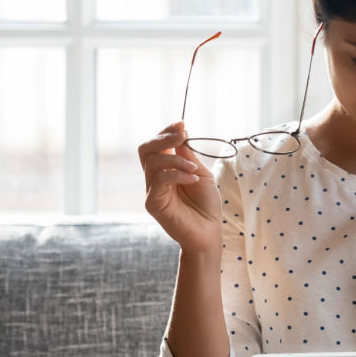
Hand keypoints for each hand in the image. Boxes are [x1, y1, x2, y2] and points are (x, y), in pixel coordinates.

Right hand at [138, 120, 222, 249]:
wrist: (209, 232)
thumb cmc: (206, 205)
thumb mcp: (201, 174)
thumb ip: (188, 156)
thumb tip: (181, 134)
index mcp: (165, 170)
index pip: (155, 146)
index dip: (165, 132)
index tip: (181, 124)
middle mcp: (155, 179)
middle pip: (146, 149)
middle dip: (164, 138)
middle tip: (182, 135)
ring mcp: (152, 191)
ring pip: (153, 162)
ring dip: (177, 160)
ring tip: (194, 169)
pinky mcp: (153, 203)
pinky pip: (160, 180)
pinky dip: (177, 174)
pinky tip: (192, 179)